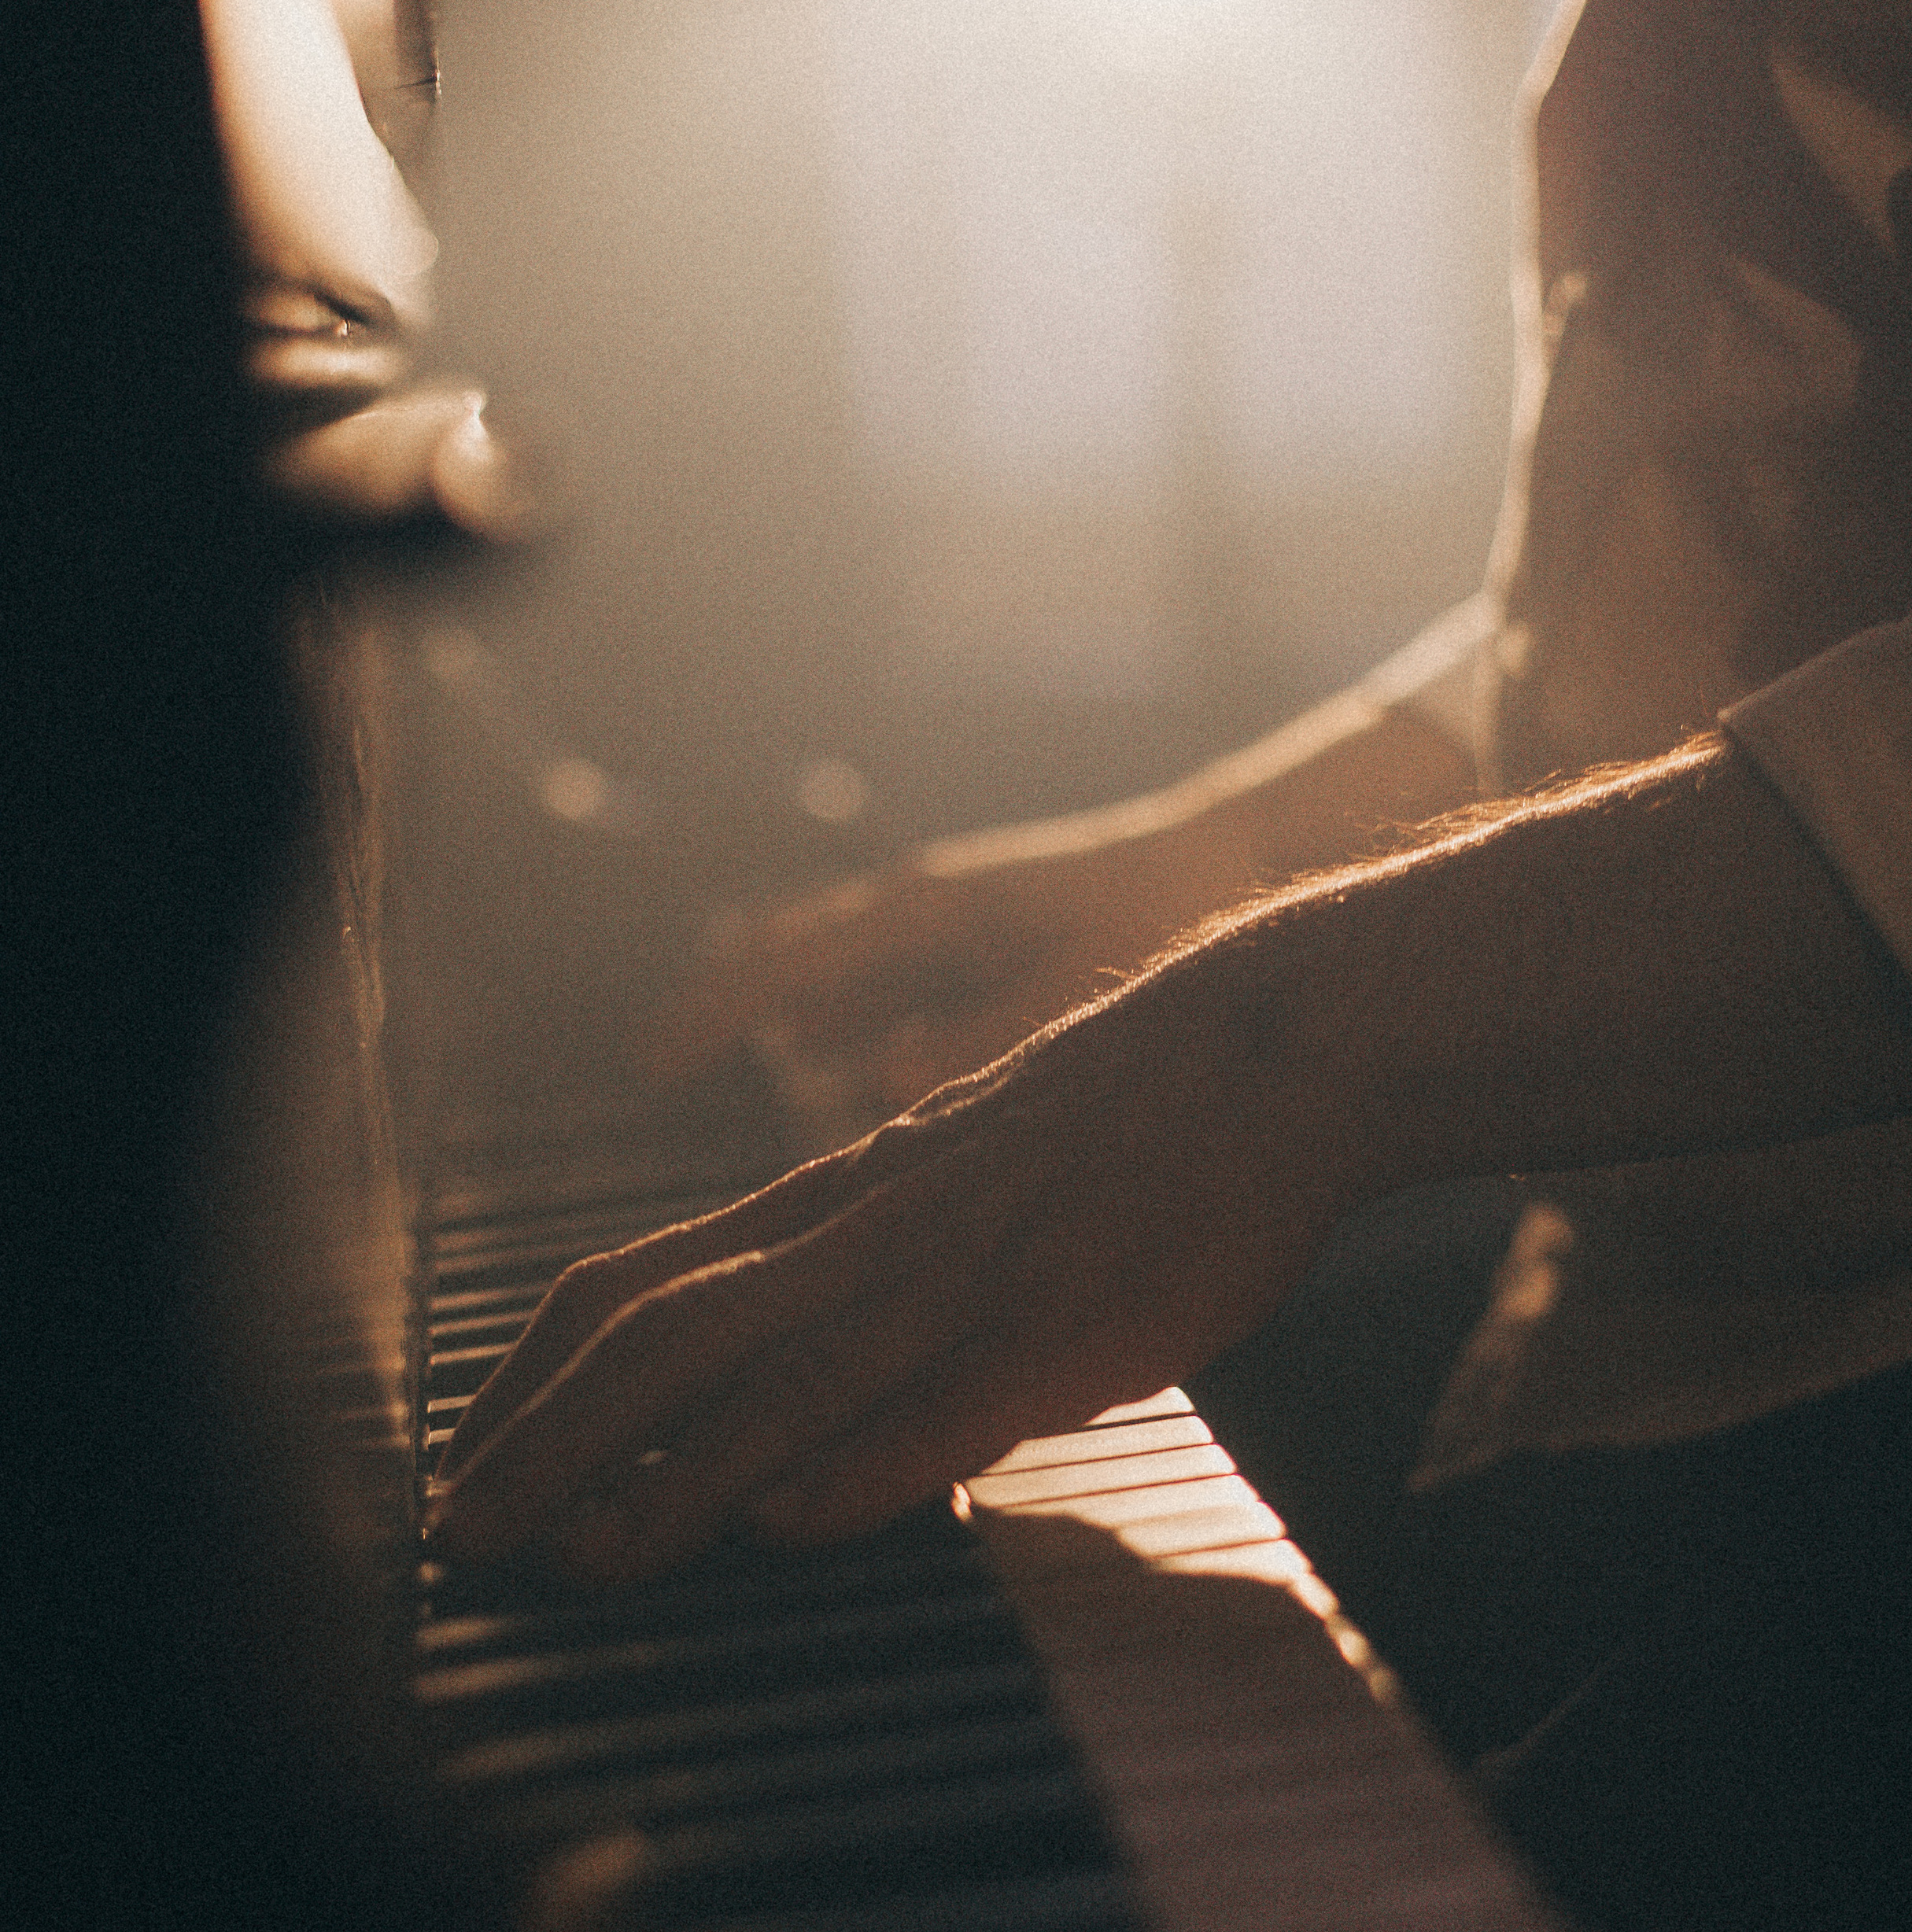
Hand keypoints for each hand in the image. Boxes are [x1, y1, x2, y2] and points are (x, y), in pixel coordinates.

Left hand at [434, 914, 1353, 1578]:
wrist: (1271, 1041)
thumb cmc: (1117, 1124)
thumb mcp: (953, 1175)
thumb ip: (861, 1267)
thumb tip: (779, 1381)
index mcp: (837, 1203)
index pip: (633, 1288)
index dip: (530, 1381)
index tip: (461, 1461)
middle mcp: (871, 1235)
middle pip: (663, 1337)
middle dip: (544, 1443)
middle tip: (461, 1535)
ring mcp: (965, 1280)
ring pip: (781, 1381)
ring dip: (665, 1480)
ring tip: (577, 1560)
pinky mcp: (1065, 1328)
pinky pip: (944, 1405)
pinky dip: (854, 1468)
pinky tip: (784, 1527)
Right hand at [647, 809, 1249, 1124]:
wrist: (1238, 854)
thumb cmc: (1161, 919)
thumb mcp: (1074, 989)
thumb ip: (973, 1038)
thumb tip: (870, 1077)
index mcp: (928, 912)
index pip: (788, 963)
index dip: (715, 1014)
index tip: (652, 1061)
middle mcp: (922, 913)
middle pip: (793, 956)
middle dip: (728, 1006)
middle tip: (657, 1061)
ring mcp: (949, 928)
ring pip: (838, 978)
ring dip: (791, 1021)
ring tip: (716, 1058)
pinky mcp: (981, 948)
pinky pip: (891, 992)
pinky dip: (852, 1025)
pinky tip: (827, 1055)